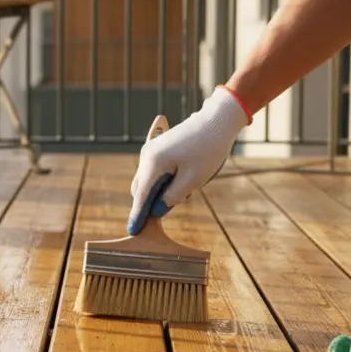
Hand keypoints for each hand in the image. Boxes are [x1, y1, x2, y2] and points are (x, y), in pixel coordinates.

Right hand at [129, 86, 249, 223]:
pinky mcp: (160, 147)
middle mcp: (147, 156)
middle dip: (149, 203)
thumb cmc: (208, 150)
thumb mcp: (193, 180)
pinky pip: (156, 169)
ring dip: (160, 190)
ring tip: (188, 188)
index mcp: (153, 163)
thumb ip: (172, 197)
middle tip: (162, 216)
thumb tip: (157, 210)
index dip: (137, 215)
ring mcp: (152, 150)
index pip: (141, 196)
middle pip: (141, 188)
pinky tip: (178, 180)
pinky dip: (163, 180)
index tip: (133, 231)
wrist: (217, 120)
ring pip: (149, 179)